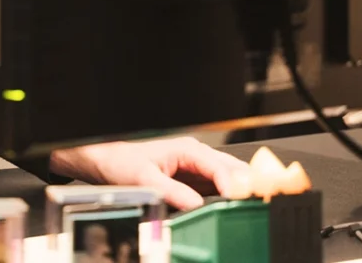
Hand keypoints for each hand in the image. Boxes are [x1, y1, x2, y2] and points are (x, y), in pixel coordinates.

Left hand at [49, 137, 251, 210]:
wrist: (107, 163)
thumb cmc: (122, 162)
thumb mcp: (143, 177)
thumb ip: (170, 190)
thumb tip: (193, 203)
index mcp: (187, 149)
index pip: (218, 165)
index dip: (232, 182)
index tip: (237, 199)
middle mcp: (195, 158)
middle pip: (231, 170)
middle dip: (245, 185)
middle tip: (255, 204)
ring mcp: (196, 171)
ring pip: (227, 181)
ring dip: (238, 193)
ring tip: (248, 209)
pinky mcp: (193, 184)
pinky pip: (216, 191)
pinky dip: (226, 200)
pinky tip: (231, 211)